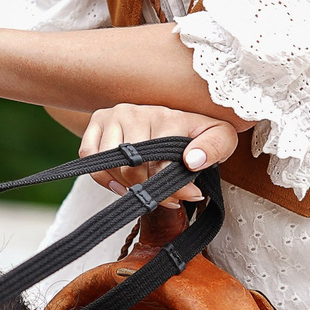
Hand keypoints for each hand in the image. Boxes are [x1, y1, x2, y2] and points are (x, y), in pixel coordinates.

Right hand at [80, 104, 239, 204]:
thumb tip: (191, 161)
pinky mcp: (98, 120)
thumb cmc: (197, 130)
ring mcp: (116, 114)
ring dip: (126, 185)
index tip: (185, 198)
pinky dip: (102, 175)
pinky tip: (121, 183)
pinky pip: (90, 156)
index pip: (161, 164)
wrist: (174, 112)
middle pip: (133, 169)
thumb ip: (214, 148)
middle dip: (150, 191)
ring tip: (145, 190)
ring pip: (110, 164)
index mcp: (169, 116)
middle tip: (166, 198)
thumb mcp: (219, 136)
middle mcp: (139, 111)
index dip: (172, 189)